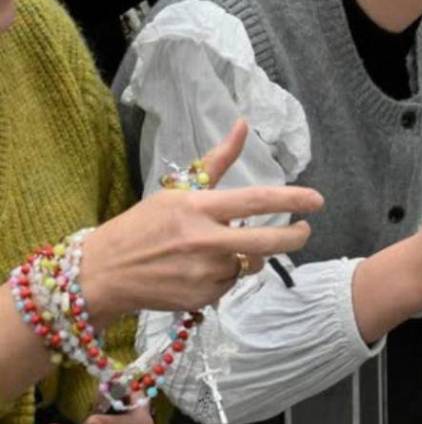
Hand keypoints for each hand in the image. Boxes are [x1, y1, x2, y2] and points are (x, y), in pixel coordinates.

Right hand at [79, 121, 323, 326]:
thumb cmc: (143, 225)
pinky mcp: (199, 299)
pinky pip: (230, 285)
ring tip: (220, 248)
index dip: (292, 200)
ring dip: (247, 256)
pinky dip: (225, 276)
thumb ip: (218, 161)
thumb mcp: (178, 190)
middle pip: (267, 242)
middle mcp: (204, 241)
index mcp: (198, 208)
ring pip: (249, 264)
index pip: (255, 201)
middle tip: (304, 229)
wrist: (103, 273)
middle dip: (294, 237)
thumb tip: (243, 124)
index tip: (317, 201)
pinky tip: (201, 270)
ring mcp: (202, 274)